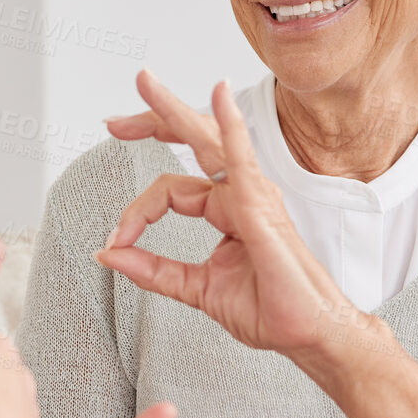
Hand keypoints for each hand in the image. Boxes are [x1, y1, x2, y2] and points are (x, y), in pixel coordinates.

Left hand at [97, 69, 367, 360]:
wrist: (308, 334)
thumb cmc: (270, 309)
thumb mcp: (196, 288)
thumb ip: (153, 270)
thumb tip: (108, 254)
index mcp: (226, 211)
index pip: (169, 191)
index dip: (136, 213)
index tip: (115, 242)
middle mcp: (240, 195)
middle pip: (192, 144)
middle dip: (153, 118)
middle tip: (119, 107)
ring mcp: (253, 196)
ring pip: (207, 141)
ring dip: (173, 111)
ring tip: (145, 83)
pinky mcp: (262, 206)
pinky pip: (242, 157)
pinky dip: (230, 125)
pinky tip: (219, 94)